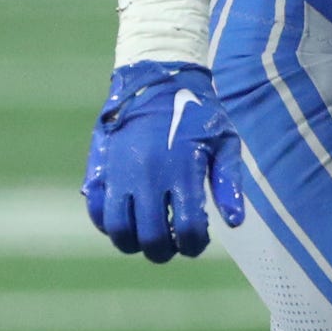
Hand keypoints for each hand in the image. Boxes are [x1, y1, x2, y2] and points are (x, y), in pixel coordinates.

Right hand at [82, 61, 244, 262]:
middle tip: (172, 244)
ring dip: (134, 243)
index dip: (194, 246)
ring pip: (119, 231)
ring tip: (146, 236)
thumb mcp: (224, 142)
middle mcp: (149, 177)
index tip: (197, 240)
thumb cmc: (198, 112)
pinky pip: (97, 210)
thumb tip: (234, 222)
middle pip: (153, 239)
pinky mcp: (102, 168)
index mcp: (183, 172)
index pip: (189, 231)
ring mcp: (121, 173)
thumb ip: (228, 183)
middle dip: (166, 251)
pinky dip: (108, 224)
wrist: (157, 79)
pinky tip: (126, 219)